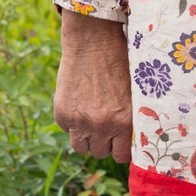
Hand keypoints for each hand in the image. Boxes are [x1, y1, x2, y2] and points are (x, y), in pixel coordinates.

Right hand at [53, 11, 133, 161]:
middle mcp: (102, 125)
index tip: (119, 143)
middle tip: (104, 125)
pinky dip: (72, 121)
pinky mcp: (62, 113)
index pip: (121, 156)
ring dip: (86, 136)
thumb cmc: (119, 61)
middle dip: (103, 142)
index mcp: (124, 121)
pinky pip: (67, 130)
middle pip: (100, 153)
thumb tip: (130, 140)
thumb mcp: (133, 91)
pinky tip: (79, 102)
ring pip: (81, 147)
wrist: (93, 40)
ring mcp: (79, 121)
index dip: (120, 149)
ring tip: (91, 118)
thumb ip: (130, 117)